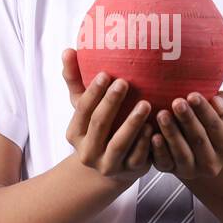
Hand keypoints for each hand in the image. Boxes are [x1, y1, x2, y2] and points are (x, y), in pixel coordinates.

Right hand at [61, 48, 151, 183]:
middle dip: (111, 103)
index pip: (82, 110)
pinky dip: (146, 142)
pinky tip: (154, 126)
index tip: (106, 74)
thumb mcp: (85, 108)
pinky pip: (138, 157)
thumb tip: (67, 50)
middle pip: (99, 125)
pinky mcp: (130, 172)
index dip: (93, 92)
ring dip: (132, 123)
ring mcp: (109, 165)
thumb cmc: (99, 128)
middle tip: (124, 82)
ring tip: (145, 103)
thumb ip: (75, 80)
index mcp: (75, 134)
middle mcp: (88, 152)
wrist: (113, 167)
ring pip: (119, 144)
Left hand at [150, 90, 222, 180]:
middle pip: (199, 140)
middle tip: (177, 103)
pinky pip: (165, 162)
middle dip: (187, 120)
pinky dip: (159, 150)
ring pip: (182, 153)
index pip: (216, 127)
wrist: (193, 147)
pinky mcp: (171, 171)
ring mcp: (191, 170)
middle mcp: (211, 163)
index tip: (193, 96)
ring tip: (162, 114)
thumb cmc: (207, 122)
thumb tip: (217, 103)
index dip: (205, 111)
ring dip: (172, 133)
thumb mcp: (221, 111)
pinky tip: (154, 136)